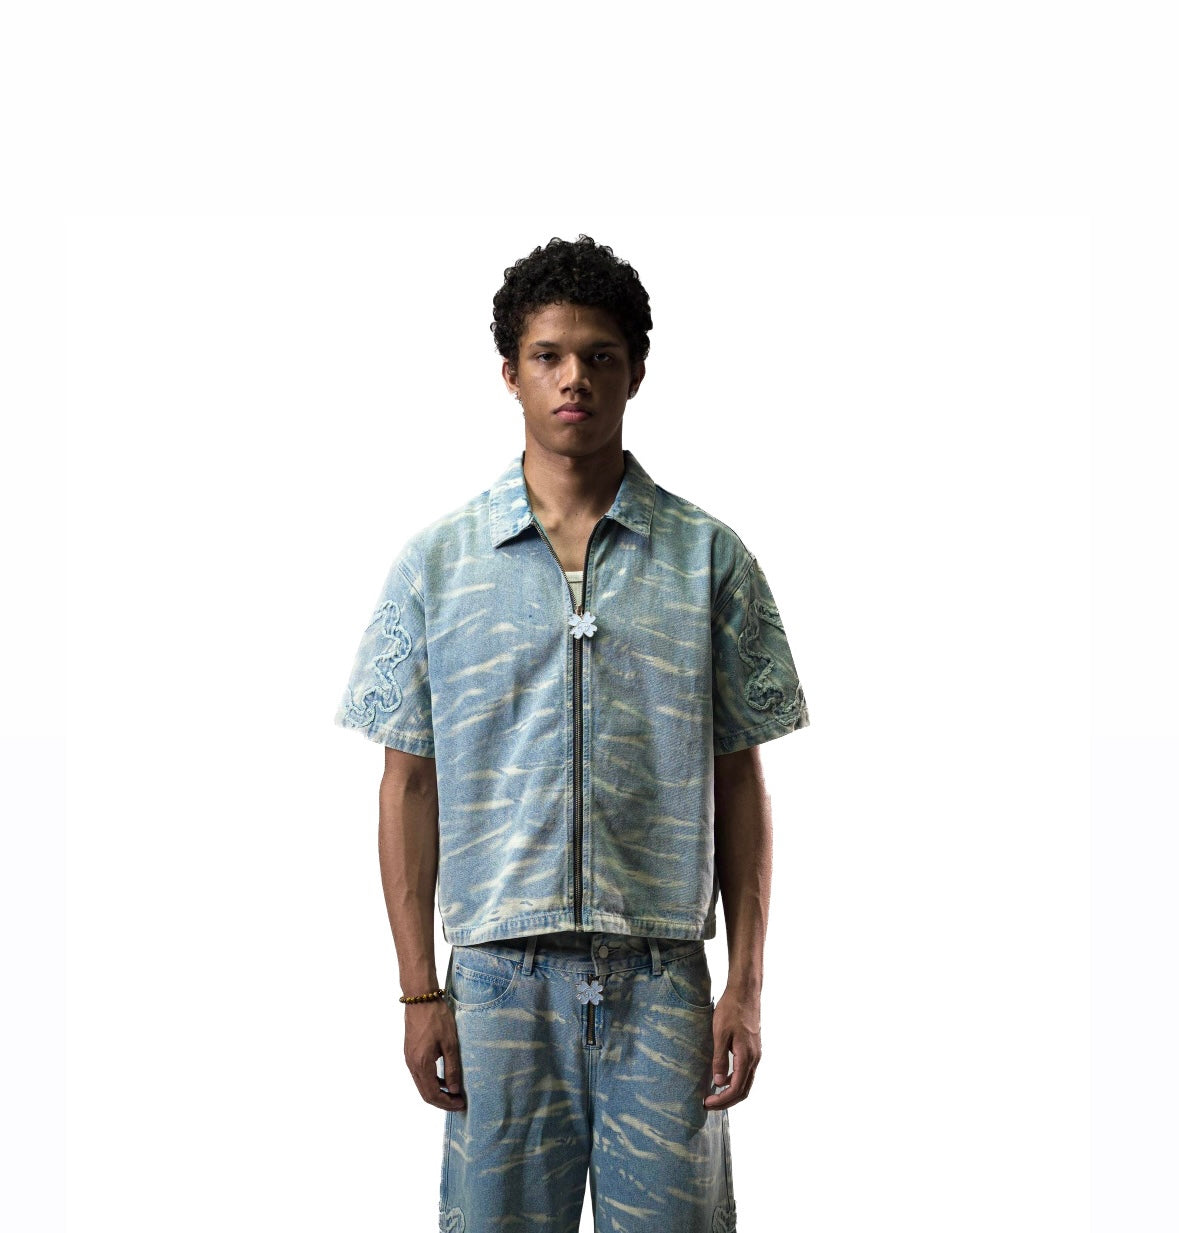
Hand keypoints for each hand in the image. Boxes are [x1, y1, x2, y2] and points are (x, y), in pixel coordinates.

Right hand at [403, 998, 464, 1110]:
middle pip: (425, 1093)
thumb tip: (453, 1090)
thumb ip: (452, 1068)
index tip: (461, 1104)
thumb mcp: (450, 1044)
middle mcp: (412, 1065)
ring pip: (422, 1085)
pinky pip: (420, 1074)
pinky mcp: (410, 1053)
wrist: (421, 998)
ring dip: (437, 1092)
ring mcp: (409, 1059)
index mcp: (421, 1064)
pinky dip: (432, 1081)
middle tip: (458, 1102)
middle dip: (442, 1101)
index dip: (447, 1103)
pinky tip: (444, 1077)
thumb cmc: (437, 1018)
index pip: (432, 1095)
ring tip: (453, 1092)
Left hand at [703, 986, 760, 1109]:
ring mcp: (756, 1054)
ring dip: (731, 1092)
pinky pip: (746, 1072)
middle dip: (727, 1101)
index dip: (722, 1100)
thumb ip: (719, 1058)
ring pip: (746, 1082)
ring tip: (714, 1095)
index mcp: (747, 1057)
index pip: (736, 1088)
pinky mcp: (753, 1049)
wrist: (745, 992)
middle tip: (709, 1104)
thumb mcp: (720, 1033)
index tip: (707, 1103)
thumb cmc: (731, 1010)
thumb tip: (718, 1082)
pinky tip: (721, 1078)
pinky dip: (735, 1081)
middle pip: (743, 1090)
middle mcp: (754, 1059)